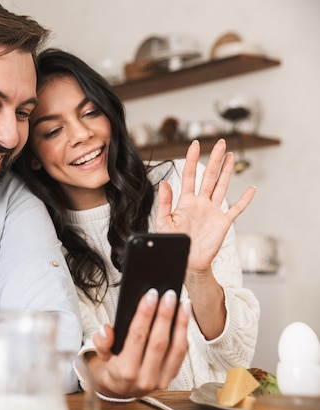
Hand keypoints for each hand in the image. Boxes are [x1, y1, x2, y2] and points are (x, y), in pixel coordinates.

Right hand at [88, 290, 190, 397]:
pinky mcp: (171, 378)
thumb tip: (106, 330)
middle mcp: (144, 377)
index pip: (137, 336)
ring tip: (183, 304)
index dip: (145, 314)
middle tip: (170, 295)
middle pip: (159, 341)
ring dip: (181, 323)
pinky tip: (184, 319)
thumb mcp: (101, 354)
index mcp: (125, 370)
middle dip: (165, 315)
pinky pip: (182, 355)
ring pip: (176, 348)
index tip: (151, 295)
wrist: (122, 389)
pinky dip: (184, 335)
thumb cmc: (113, 366)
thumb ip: (101, 341)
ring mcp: (160, 379)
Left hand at [155, 139, 255, 275]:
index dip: (191, 159)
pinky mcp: (223, 222)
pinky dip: (244, 200)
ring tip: (231, 156)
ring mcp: (213, 211)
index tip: (194, 145)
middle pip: (209, 176)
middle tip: (220, 143)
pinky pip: (236, 209)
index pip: (189, 176)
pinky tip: (251, 189)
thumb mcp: (164, 223)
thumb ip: (165, 203)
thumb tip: (164, 184)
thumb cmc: (174, 243)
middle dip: (215, 159)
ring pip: (222, 187)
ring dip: (227, 172)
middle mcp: (200, 203)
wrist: (187, 262)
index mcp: (185, 202)